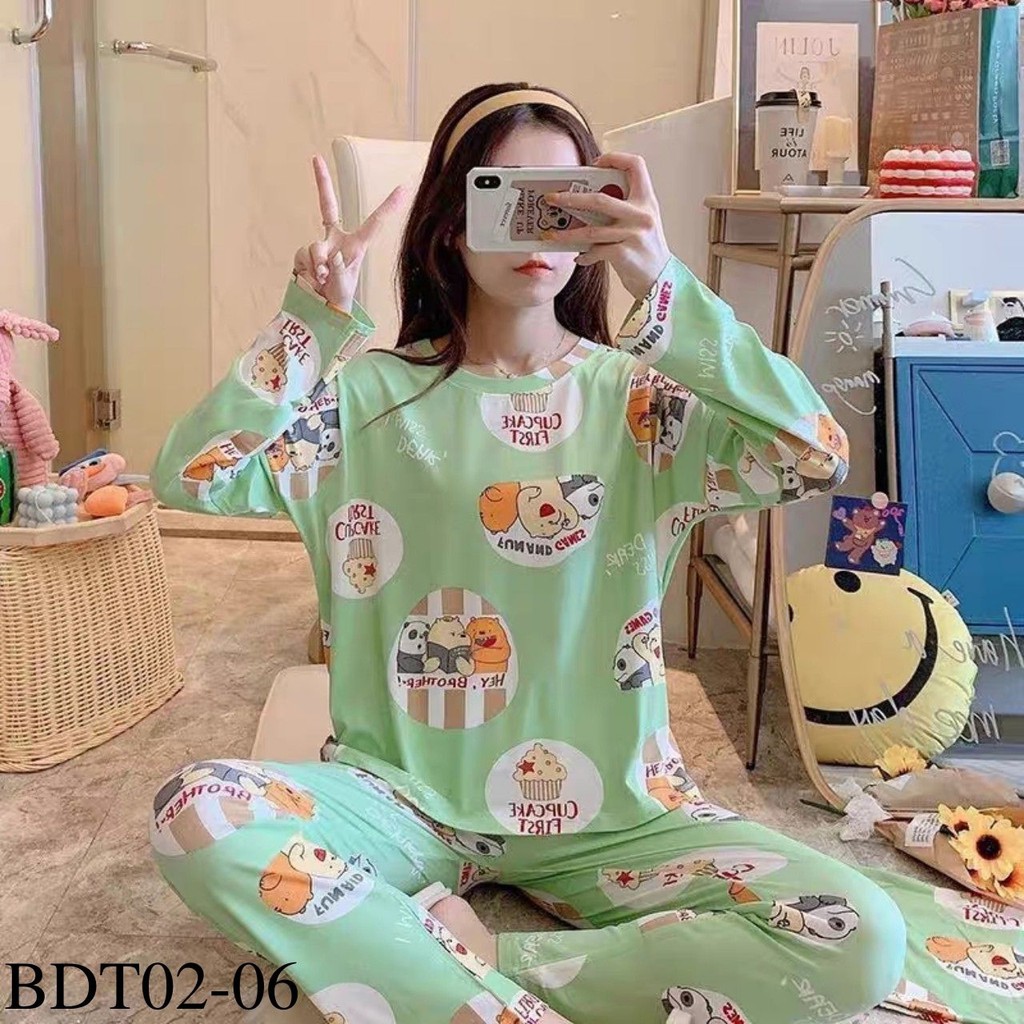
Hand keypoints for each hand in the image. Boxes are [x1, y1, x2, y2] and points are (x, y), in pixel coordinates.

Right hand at [293, 155, 406, 312]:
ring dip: (318, 266)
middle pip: (327, 205)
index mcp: (356, 244)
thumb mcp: (345, 284)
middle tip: (316, 158)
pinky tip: (313, 279)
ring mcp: (319, 244)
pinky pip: (303, 256)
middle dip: (321, 181)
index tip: (403, 188)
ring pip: (314, 247)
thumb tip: (330, 256)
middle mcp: (336, 239)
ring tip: (323, 280)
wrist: (324, 307)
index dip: (389, 206)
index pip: (374, 222)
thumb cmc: (341, 294)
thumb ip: (338, 270)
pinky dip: (308, 270)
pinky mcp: (304, 254)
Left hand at [543, 152, 671, 299]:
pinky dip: (585, 255)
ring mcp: (634, 234)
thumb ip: (623, 208)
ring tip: (551, 235)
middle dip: (570, 199)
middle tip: (551, 199)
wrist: (661, 280)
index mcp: (647, 201)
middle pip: (600, 200)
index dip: (615, 158)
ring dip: (567, 234)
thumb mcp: (642, 222)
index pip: (636, 165)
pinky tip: (580, 257)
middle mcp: (642, 215)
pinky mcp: (624, 254)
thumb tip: (585, 202)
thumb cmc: (646, 250)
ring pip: (591, 231)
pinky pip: (596, 251)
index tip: (595, 164)